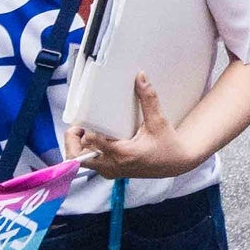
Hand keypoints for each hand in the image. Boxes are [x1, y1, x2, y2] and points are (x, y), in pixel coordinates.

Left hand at [61, 75, 195, 180]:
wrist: (176, 163)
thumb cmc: (168, 145)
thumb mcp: (159, 122)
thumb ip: (148, 99)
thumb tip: (141, 77)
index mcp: (123, 153)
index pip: (91, 142)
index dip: (85, 129)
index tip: (87, 117)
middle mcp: (114, 165)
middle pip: (77, 157)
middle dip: (73, 141)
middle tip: (78, 126)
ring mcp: (111, 171)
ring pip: (81, 162)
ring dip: (77, 147)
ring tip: (84, 131)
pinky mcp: (111, 172)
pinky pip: (90, 164)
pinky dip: (85, 153)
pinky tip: (92, 139)